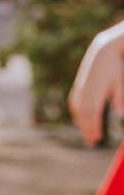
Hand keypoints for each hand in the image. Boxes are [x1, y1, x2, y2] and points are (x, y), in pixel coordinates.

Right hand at [69, 21, 123, 145]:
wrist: (102, 52)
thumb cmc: (115, 68)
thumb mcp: (120, 83)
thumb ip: (120, 98)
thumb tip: (120, 114)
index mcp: (95, 91)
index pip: (92, 114)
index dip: (94, 128)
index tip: (98, 139)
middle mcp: (84, 92)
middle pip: (83, 115)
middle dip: (87, 130)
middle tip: (93, 142)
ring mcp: (79, 90)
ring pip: (77, 111)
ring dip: (82, 124)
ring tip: (88, 134)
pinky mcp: (78, 87)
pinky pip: (75, 105)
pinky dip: (77, 115)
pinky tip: (81, 120)